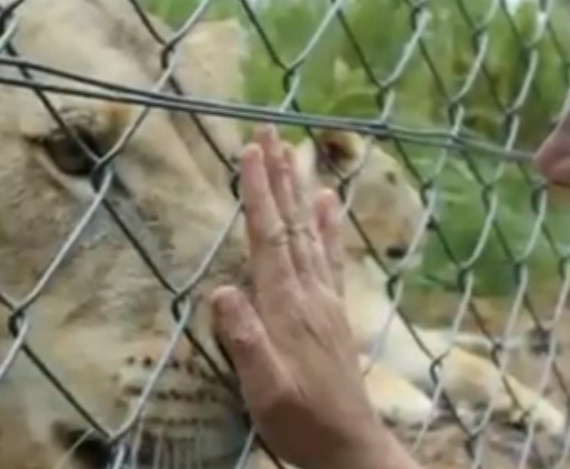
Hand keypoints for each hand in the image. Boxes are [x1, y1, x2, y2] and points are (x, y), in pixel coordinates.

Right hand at [208, 125, 416, 468]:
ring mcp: (325, 300)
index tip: (250, 151)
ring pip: (311, 232)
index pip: (268, 238)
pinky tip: (331, 203)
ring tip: (297, 151)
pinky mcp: (334, 312)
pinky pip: (331, 256)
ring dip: (301, 190)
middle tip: (270, 132)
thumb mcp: (262, 388)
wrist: (348, 446)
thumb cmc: (299, 420)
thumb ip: (244, 340)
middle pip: (292, 224)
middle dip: (279, 177)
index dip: (259, 194)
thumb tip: (221, 291)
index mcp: (286, 306)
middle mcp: (308, 293)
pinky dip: (330, 225)